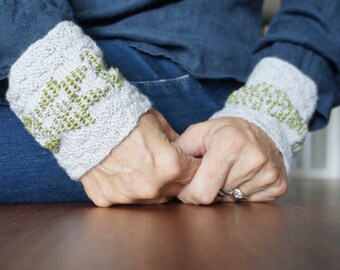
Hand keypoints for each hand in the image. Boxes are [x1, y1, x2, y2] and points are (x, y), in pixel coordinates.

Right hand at [81, 109, 199, 206]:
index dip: (192, 166)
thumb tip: (184, 151)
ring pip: (150, 197)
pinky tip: (119, 171)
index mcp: (171, 166)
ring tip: (139, 165)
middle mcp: (152, 187)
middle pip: (174, 190)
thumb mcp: (158, 122)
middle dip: (174, 178)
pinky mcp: (107, 198)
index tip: (187, 161)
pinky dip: (125, 187)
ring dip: (150, 186)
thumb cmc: (125, 116)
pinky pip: (124, 197)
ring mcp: (128, 195)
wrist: (86, 118)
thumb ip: (176, 142)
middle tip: (162, 162)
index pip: (195, 174)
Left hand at [176, 117, 287, 204]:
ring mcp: (268, 173)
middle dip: (208, 191)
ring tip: (228, 172)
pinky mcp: (278, 184)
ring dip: (226, 191)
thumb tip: (165, 173)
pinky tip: (242, 177)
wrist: (260, 128)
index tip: (188, 186)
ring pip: (233, 201)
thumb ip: (179, 152)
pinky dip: (242, 193)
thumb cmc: (224, 132)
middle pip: (217, 199)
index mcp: (228, 146)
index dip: (189, 194)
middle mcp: (252, 160)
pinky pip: (251, 202)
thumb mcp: (197, 133)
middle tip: (210, 175)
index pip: (202, 193)